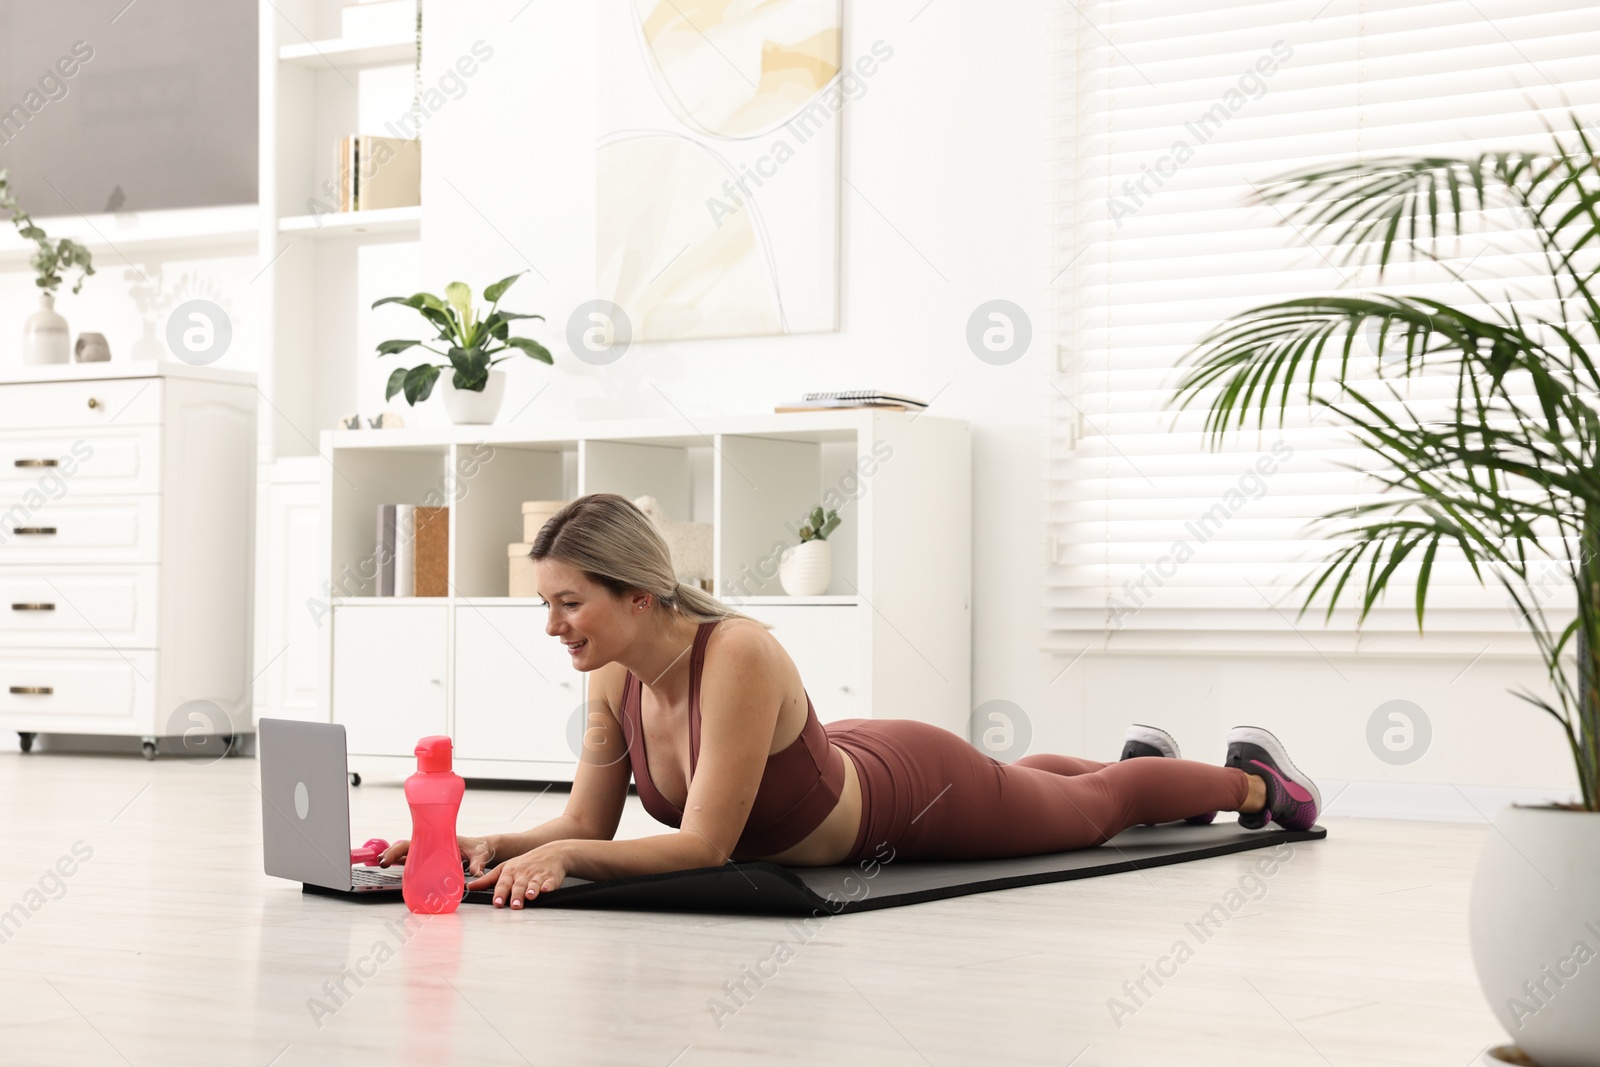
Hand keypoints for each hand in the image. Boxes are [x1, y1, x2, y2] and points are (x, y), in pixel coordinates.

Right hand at [379, 834, 497, 875]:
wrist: (484, 848)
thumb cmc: (481, 848)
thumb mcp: (480, 854)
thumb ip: (478, 863)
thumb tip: (475, 873)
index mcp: (440, 839)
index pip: (414, 841)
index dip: (398, 849)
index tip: (388, 858)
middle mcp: (432, 843)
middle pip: (407, 846)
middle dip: (391, 853)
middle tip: (380, 863)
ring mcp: (431, 850)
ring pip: (408, 851)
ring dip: (394, 856)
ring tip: (381, 864)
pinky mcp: (433, 857)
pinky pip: (415, 858)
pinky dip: (403, 861)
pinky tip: (394, 867)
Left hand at [466, 842, 568, 908]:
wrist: (552, 852)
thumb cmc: (525, 863)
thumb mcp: (505, 868)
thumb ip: (487, 880)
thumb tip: (470, 887)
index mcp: (511, 872)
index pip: (503, 883)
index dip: (500, 893)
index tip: (497, 902)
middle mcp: (524, 873)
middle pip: (519, 885)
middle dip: (516, 895)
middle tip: (514, 905)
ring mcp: (538, 875)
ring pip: (533, 883)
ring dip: (531, 890)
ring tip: (529, 897)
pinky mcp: (552, 877)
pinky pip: (550, 882)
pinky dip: (548, 886)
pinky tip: (546, 890)